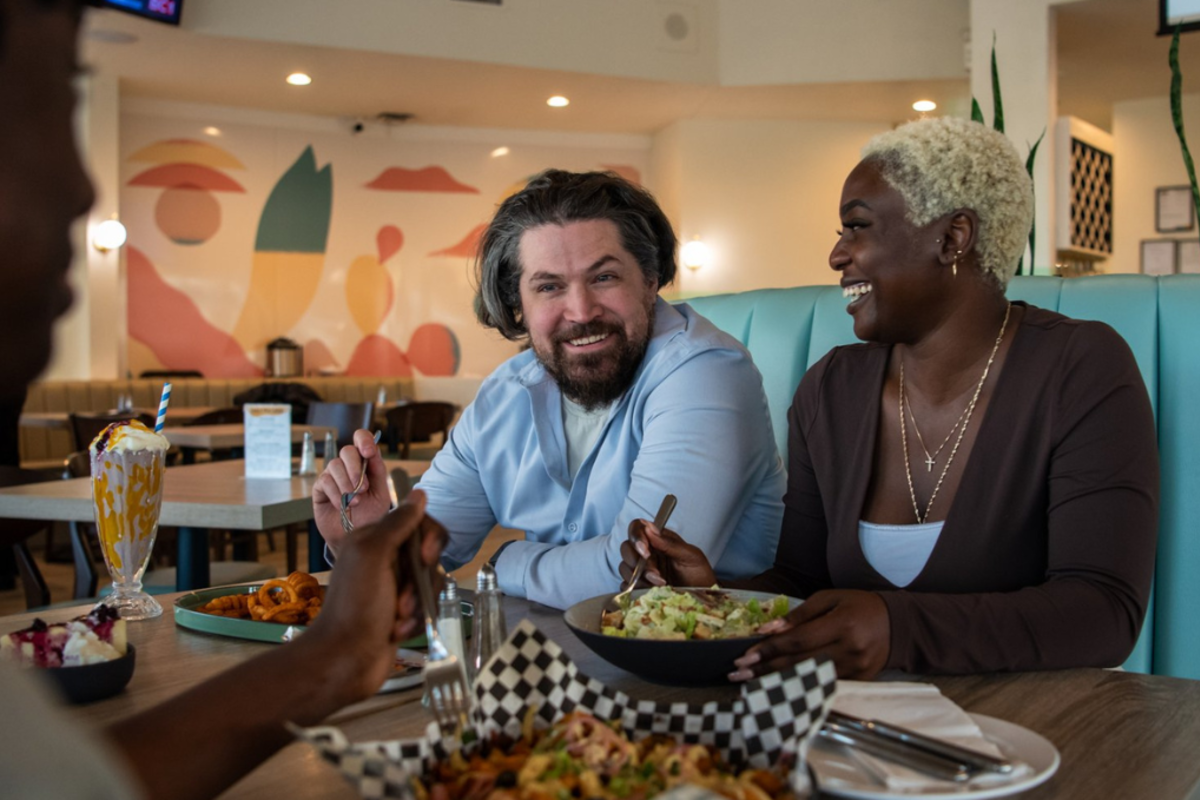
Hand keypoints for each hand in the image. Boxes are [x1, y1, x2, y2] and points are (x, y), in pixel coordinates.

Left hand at [300, 489, 446, 703]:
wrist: (344, 661)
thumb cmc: (356, 607)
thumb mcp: (374, 556)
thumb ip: (398, 524)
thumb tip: (420, 493)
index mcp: (373, 540)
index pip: (417, 523)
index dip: (429, 539)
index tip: (424, 558)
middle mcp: (383, 560)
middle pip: (428, 555)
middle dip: (421, 580)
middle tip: (403, 599)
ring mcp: (393, 587)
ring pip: (430, 583)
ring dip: (418, 604)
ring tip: (398, 620)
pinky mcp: (401, 612)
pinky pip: (426, 606)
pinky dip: (416, 620)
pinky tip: (397, 632)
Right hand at [312, 428, 390, 554]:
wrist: (356, 538)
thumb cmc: (370, 516)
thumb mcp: (381, 494)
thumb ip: (378, 472)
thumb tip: (374, 451)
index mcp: (366, 464)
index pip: (362, 439)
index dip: (364, 440)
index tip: (368, 452)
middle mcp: (348, 467)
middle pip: (347, 450)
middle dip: (355, 467)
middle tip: (362, 487)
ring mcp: (333, 476)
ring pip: (335, 465)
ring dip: (346, 484)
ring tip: (355, 502)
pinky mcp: (320, 488)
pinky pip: (325, 481)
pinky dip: (336, 494)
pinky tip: (343, 506)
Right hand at [619, 519, 716, 588]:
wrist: (703, 599)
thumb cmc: (699, 574)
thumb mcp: (690, 556)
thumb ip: (670, 543)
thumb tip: (650, 528)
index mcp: (658, 540)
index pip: (637, 528)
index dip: (636, 537)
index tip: (645, 551)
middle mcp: (647, 553)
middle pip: (626, 548)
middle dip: (637, 562)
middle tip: (655, 573)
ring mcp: (641, 571)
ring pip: (624, 567)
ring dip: (639, 577)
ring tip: (660, 584)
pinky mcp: (638, 587)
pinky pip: (625, 586)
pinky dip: (635, 589)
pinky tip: (650, 592)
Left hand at [728, 589, 889, 680]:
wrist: (897, 624)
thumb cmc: (859, 605)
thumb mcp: (830, 598)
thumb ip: (800, 614)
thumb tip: (769, 629)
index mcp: (842, 624)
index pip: (798, 641)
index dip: (769, 650)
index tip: (743, 656)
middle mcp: (849, 650)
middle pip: (799, 664)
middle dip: (764, 669)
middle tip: (736, 673)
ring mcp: (856, 670)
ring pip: (808, 678)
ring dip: (776, 680)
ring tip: (749, 681)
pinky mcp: (859, 681)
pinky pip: (822, 684)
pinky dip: (798, 685)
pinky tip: (777, 686)